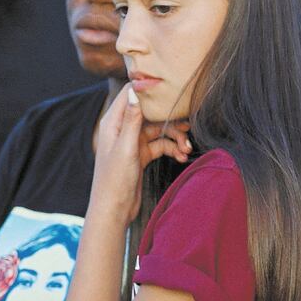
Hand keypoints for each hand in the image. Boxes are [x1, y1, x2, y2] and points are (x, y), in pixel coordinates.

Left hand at [88, 85, 192, 223]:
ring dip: (174, 137)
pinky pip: (161, 145)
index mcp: (113, 122)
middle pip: (150, 113)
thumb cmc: (114, 180)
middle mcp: (123, 129)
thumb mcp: (126, 147)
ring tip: (186, 148)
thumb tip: (135, 91)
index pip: (130, 94)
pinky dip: (172, 149)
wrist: (114, 210)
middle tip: (187, 126)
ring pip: (159, 130)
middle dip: (169, 119)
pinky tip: (182, 157)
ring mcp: (133, 142)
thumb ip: (132, 119)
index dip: (148, 90)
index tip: (168, 90)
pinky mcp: (141, 154)